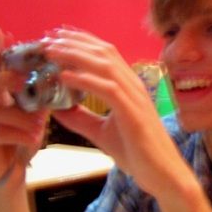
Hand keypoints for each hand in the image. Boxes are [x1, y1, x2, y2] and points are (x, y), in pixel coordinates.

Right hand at [0, 27, 47, 185]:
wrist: (7, 171)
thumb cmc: (15, 134)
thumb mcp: (21, 107)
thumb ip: (24, 84)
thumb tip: (53, 61)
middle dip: (2, 79)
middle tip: (20, 78)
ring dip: (20, 115)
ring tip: (40, 123)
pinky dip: (20, 134)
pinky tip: (34, 138)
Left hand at [43, 29, 177, 193]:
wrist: (163, 175)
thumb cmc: (139, 154)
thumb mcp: (102, 133)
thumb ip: (82, 119)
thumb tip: (57, 108)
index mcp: (128, 88)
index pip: (105, 54)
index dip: (81, 41)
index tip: (56, 36)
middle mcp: (134, 87)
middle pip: (103, 53)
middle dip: (74, 42)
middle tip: (48, 38)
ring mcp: (136, 98)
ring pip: (105, 66)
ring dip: (76, 55)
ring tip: (51, 52)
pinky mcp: (134, 114)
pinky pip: (108, 89)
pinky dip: (85, 80)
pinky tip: (65, 77)